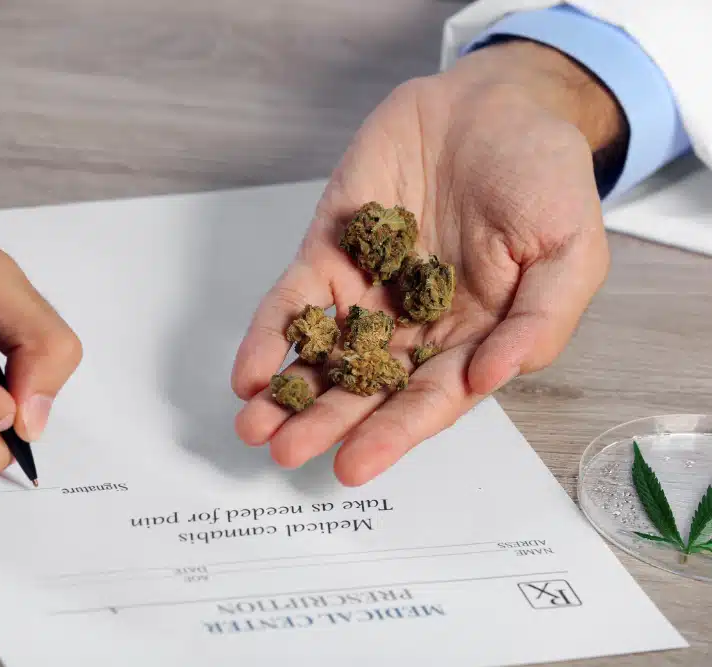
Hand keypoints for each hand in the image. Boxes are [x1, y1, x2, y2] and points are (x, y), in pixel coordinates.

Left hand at [232, 40, 620, 484]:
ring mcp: (368, 289)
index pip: (427, 398)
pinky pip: (295, 299)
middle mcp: (414, 324)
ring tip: (253, 426)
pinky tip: (249, 368)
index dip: (392, 433)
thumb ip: (539, 320)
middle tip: (286, 452)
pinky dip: (270, 333)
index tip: (353, 465)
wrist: (495, 104)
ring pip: (322, 352)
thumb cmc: (542, 177)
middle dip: (324, 421)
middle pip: (364, 387)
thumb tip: (492, 379)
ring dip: (287, 390)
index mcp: (473, 338)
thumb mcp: (570, 249)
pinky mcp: (331, 250)